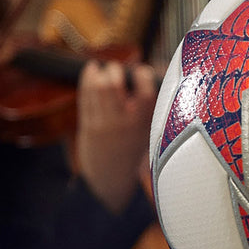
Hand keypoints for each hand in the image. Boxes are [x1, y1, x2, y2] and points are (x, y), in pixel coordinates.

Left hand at [75, 60, 157, 213]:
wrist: (113, 180)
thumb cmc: (136, 148)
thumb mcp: (152, 128)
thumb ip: (155, 102)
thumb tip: (163, 68)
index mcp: (145, 123)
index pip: (145, 91)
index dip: (142, 74)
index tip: (141, 71)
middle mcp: (124, 122)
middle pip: (113, 85)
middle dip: (114, 70)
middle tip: (116, 70)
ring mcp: (104, 124)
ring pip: (96, 89)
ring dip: (99, 73)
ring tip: (102, 70)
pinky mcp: (88, 125)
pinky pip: (85, 96)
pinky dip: (86, 79)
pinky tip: (91, 70)